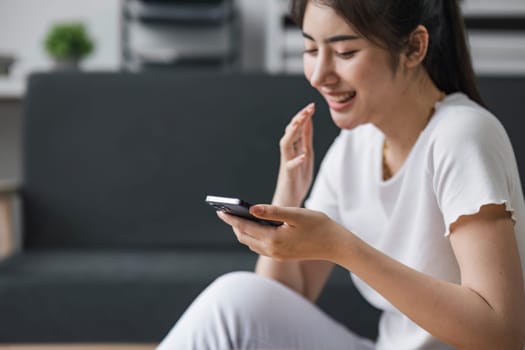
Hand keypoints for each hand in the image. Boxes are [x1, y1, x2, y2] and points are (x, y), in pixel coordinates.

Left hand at [217, 204, 343, 261]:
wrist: (336, 245)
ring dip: (243, 231)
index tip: (220, 210)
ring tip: (236, 218)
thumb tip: (251, 209)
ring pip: (252, 243)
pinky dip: (253, 236)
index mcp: (274, 239)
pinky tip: (254, 227)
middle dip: (234, 225)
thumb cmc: (318, 225)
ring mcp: (277, 255)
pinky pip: (261, 247)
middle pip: (244, 237)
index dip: (231, 218)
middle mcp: (272, 250)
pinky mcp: (282, 256)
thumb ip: (272, 211)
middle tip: (225, 212)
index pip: (245, 227)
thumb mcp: (295, 214)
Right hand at [273, 103, 314, 206]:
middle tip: (307, 108)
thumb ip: (305, 139)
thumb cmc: (297, 179)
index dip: (303, 117)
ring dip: (293, 132)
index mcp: (294, 148)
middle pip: (290, 133)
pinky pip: (290, 167)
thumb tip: (308, 120)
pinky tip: (303, 155)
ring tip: (300, 122)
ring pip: (286, 145)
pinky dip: (296, 160)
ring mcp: (287, 164)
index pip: (296, 128)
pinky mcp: (288, 176)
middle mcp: (288, 154)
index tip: (312, 105)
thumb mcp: (305, 155)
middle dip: (298, 119)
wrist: (288, 203)